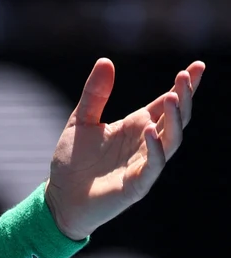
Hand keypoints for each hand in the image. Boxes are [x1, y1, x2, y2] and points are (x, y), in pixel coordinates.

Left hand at [45, 59, 204, 239]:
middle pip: (175, 118)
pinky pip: (154, 166)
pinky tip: (151, 132)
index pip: (166, 103)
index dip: (183, 86)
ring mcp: (145, 163)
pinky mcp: (137, 184)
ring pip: (171, 140)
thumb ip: (94, 94)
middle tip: (186, 76)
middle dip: (184, 97)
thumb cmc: (73, 160)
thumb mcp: (80, 121)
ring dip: (174, 120)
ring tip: (173, 97)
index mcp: (137, 125)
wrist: (60, 196)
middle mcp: (146, 143)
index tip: (197, 66)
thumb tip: (105, 60)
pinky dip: (155, 150)